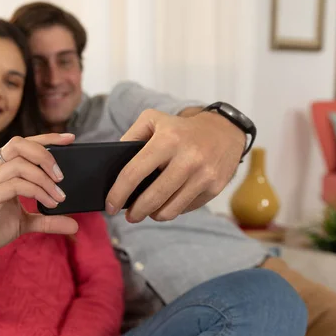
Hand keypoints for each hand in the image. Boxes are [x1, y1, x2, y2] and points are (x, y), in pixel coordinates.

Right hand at [0, 133, 77, 262]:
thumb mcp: (24, 223)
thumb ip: (47, 220)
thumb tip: (74, 224)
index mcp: (2, 171)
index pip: (25, 145)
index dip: (47, 138)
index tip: (70, 139)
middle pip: (18, 145)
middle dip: (44, 155)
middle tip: (61, 177)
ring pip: (19, 165)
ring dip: (44, 179)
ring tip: (59, 197)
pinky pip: (14, 185)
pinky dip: (36, 192)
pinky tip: (49, 204)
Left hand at [106, 109, 244, 222]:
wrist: (225, 131)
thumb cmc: (181, 128)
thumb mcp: (153, 119)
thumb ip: (130, 137)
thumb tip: (114, 166)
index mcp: (168, 140)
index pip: (134, 173)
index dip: (118, 193)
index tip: (110, 206)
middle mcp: (188, 158)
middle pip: (152, 198)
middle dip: (135, 212)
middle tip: (128, 216)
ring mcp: (203, 175)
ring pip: (169, 210)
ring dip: (153, 215)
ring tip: (147, 211)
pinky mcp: (214, 188)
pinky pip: (185, 208)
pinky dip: (172, 209)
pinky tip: (168, 202)